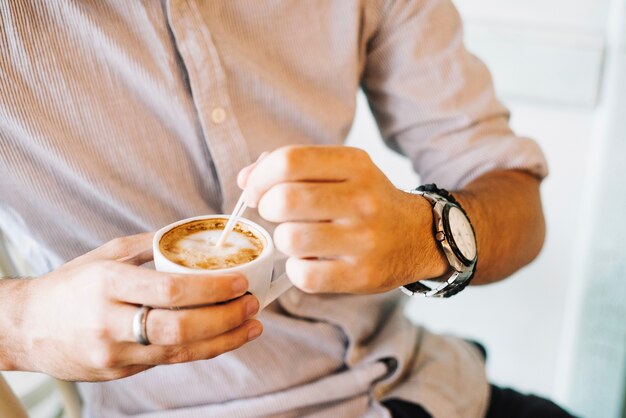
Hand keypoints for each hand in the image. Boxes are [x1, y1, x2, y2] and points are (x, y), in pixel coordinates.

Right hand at [12, 233, 261, 380]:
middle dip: (225, 319)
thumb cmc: (71, 284)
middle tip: (253, 305)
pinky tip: (223, 338)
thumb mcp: (106, 255)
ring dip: (223, 340)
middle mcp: (109, 322)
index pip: (170, 290)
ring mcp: (113, 353)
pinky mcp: (118, 371)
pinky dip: (200, 350)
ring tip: (252, 326)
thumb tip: (196, 238)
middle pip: (179, 328)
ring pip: (179, 352)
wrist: (27, 328)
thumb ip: (151, 246)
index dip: (212, 289)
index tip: (240, 282)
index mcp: (107, 283)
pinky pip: (167, 361)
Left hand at [239, 145, 446, 293]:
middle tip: (278, 214)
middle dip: (268, 209)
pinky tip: (310, 261)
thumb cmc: (366, 202)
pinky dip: (297, 269)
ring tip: (300, 238)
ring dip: (284, 240)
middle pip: (284, 200)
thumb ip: (292, 168)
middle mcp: (363, 199)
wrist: (419, 236)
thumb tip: (245, 180)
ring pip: (289, 239)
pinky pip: (303, 274)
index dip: (261, 177)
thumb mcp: (342, 171)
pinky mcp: (362, 275)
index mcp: (356, 164)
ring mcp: (364, 239)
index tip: (257, 190)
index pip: (289, 161)